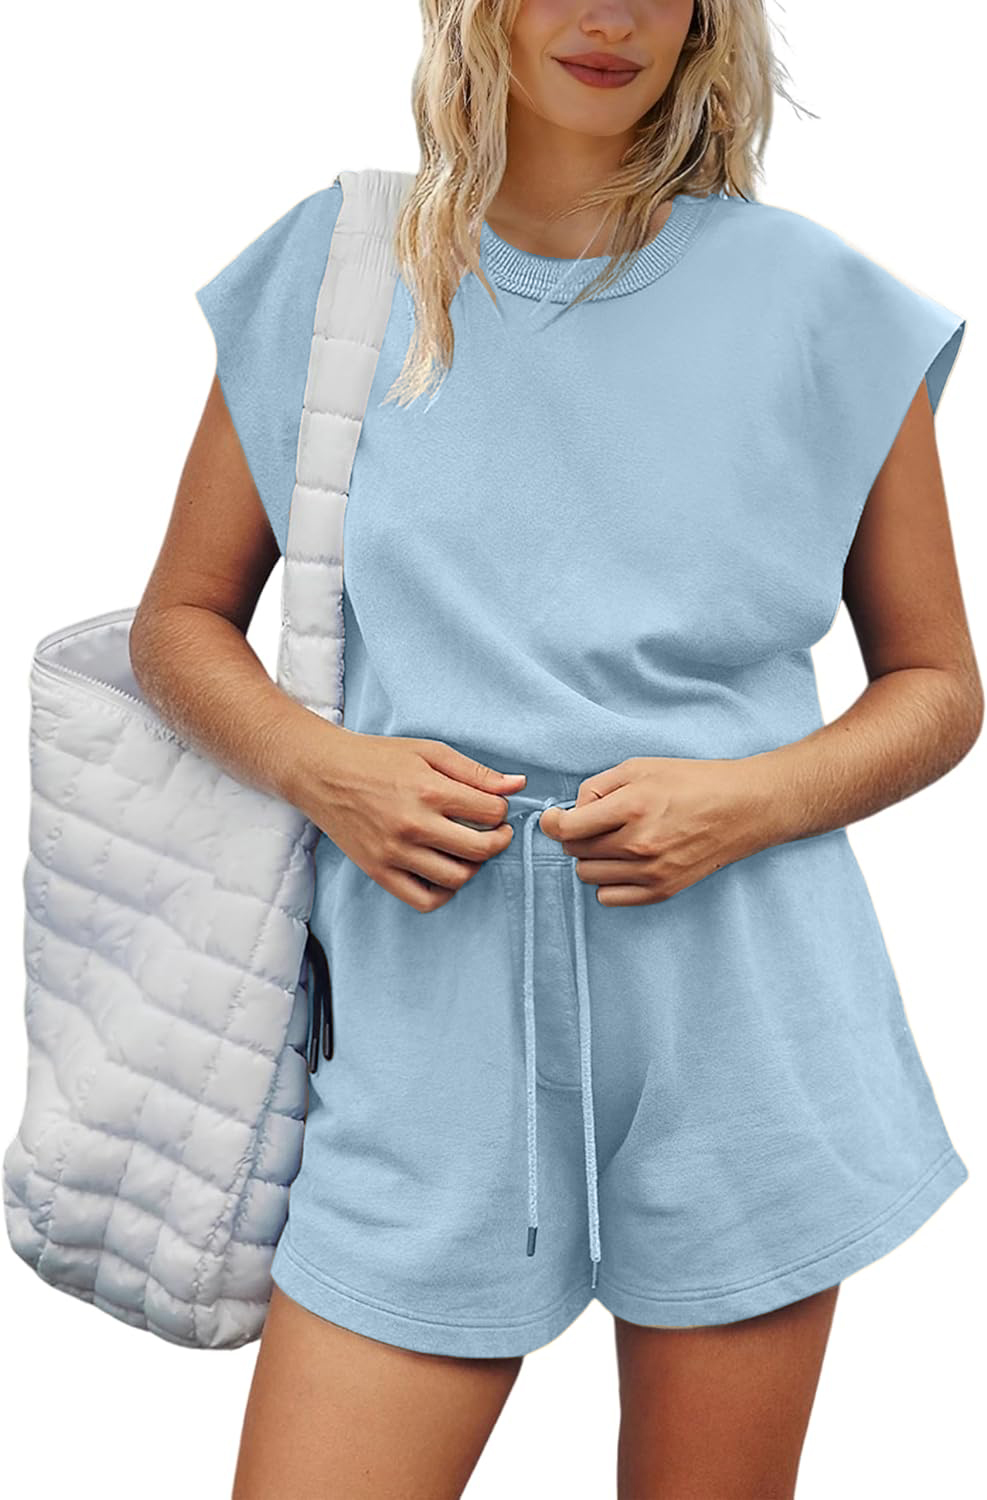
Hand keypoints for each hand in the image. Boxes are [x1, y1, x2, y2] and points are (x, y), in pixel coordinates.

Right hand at [303, 731, 527, 911]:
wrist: (322, 773)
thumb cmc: (377, 758)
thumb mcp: (428, 752)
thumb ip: (475, 771)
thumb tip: (519, 785)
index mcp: (429, 790)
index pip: (491, 811)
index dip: (501, 809)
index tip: (493, 807)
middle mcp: (413, 825)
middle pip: (481, 849)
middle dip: (499, 840)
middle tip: (495, 832)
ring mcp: (395, 853)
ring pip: (457, 877)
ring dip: (474, 866)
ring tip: (469, 850)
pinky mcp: (379, 872)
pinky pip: (424, 900)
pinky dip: (445, 892)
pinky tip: (447, 872)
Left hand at [537, 756, 767, 905]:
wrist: (743, 808)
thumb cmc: (692, 781)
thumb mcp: (640, 766)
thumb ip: (598, 786)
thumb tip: (572, 810)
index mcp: (632, 808)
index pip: (567, 828)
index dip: (552, 821)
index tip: (554, 817)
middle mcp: (639, 844)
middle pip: (574, 850)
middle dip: (576, 835)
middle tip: (595, 822)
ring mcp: (651, 872)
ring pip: (587, 874)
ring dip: (591, 857)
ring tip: (613, 839)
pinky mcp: (662, 891)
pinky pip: (608, 897)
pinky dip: (608, 880)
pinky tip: (623, 862)